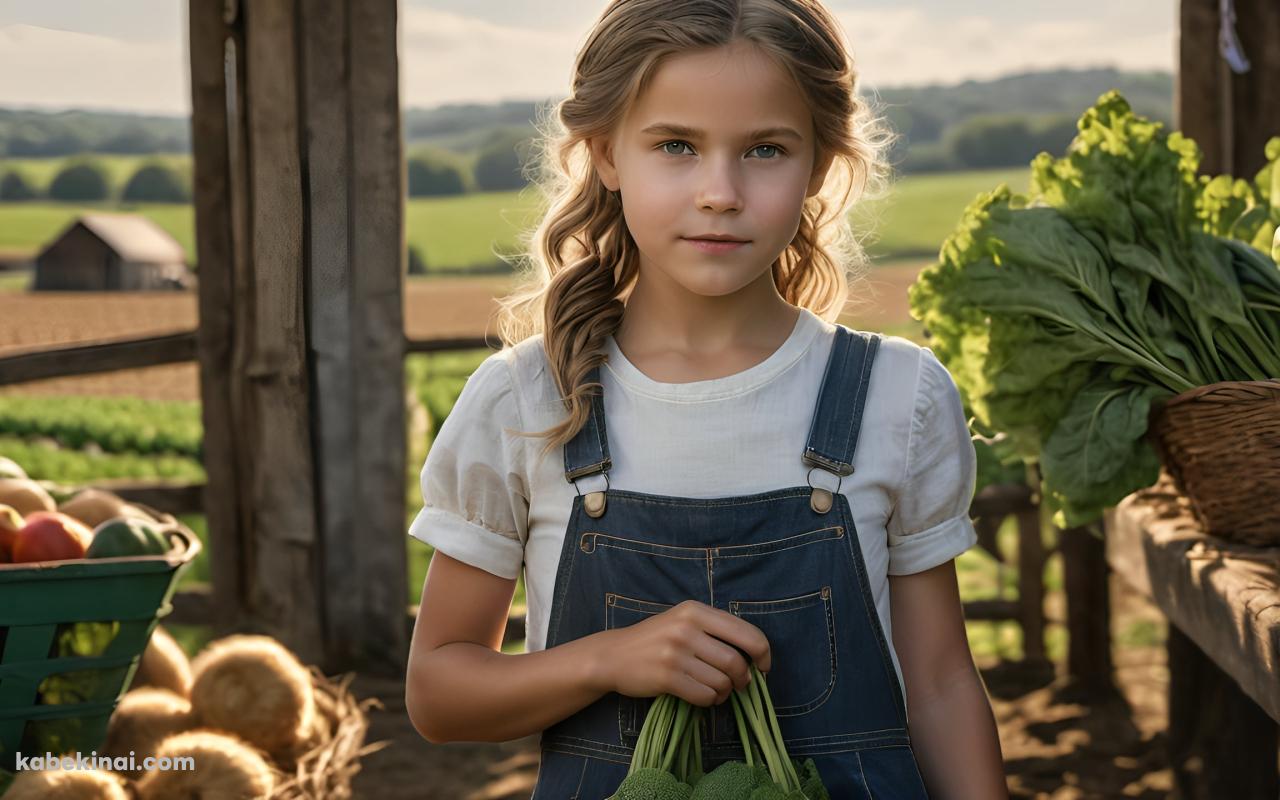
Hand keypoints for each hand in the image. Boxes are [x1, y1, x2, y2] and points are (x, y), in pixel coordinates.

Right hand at [591, 600, 771, 706]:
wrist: (613, 655)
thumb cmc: (655, 639)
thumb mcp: (683, 621)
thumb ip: (715, 631)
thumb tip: (754, 657)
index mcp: (695, 611)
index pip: (746, 633)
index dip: (763, 653)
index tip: (764, 667)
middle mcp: (686, 629)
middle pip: (735, 661)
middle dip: (743, 679)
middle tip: (739, 685)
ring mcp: (675, 653)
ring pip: (721, 682)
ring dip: (724, 693)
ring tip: (716, 691)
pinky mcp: (666, 677)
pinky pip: (704, 696)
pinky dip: (709, 701)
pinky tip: (702, 696)